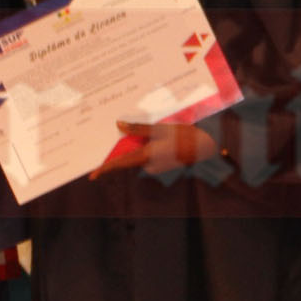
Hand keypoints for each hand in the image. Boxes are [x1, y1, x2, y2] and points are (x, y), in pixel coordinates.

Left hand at [89, 119, 222, 177]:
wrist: (208, 146)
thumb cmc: (184, 136)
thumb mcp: (160, 128)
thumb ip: (138, 128)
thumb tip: (119, 125)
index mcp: (146, 156)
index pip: (120, 164)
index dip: (105, 169)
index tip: (93, 175)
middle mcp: (150, 164)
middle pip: (129, 157)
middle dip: (125, 146)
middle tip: (126, 132)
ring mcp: (157, 165)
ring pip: (140, 154)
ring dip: (139, 143)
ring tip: (149, 130)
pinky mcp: (163, 163)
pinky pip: (149, 154)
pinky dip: (148, 146)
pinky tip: (157, 135)